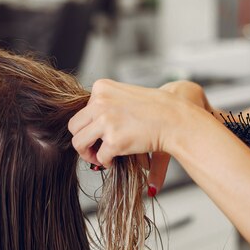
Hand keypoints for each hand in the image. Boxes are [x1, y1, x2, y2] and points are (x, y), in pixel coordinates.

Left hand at [68, 79, 208, 191]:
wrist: (175, 119)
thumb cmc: (157, 109)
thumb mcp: (126, 96)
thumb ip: (106, 105)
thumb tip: (89, 124)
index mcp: (101, 88)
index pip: (82, 110)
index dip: (89, 126)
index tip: (99, 134)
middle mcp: (100, 102)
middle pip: (74, 126)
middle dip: (82, 141)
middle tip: (93, 150)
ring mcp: (105, 121)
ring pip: (79, 142)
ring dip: (88, 154)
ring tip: (99, 158)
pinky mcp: (114, 140)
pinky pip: (100, 157)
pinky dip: (106, 162)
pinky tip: (116, 160)